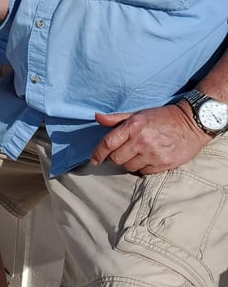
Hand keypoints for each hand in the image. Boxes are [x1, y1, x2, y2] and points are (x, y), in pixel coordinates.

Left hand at [90, 103, 210, 173]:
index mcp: (134, 126)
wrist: (191, 123)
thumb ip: (116, 118)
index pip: (108, 143)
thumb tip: (97, 117)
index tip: (94, 159)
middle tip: (120, 153)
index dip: (97, 153)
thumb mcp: (139, 114)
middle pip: (116, 159)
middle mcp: (142, 141)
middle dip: (114, 158)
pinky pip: (143, 172)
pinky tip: (147, 158)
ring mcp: (153, 154)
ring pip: (128, 167)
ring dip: (128, 163)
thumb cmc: (162, 117)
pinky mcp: (163, 164)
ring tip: (136, 154)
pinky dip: (141, 167)